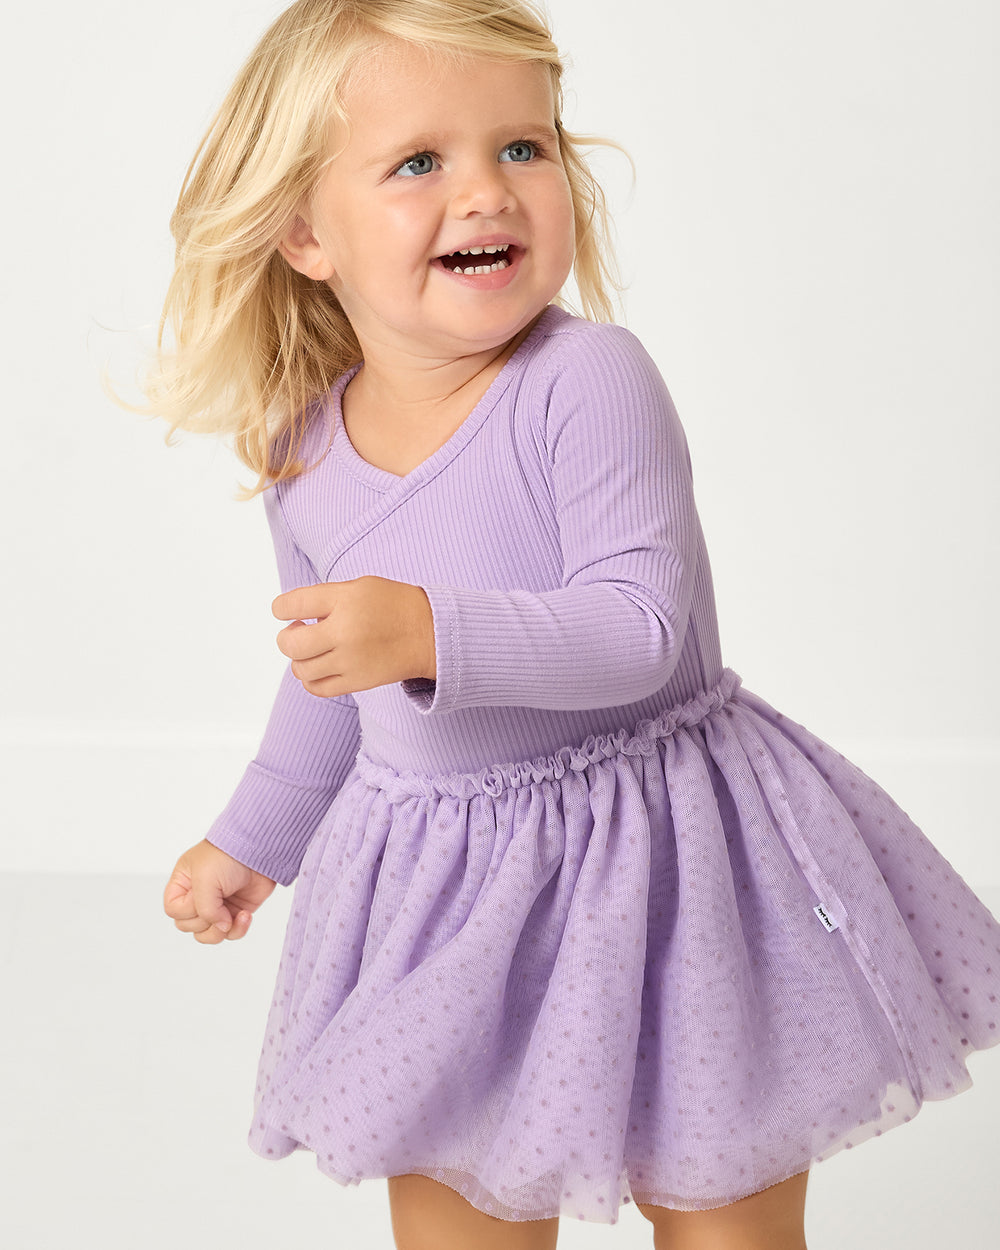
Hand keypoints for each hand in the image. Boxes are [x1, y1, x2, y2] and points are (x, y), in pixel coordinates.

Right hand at [163, 839, 275, 943]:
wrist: (259, 850)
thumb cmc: (228, 855)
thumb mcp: (206, 879)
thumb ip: (205, 909)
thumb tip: (220, 928)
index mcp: (183, 883)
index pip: (173, 911)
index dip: (187, 910)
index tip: (201, 895)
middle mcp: (197, 896)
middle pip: (188, 926)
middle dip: (205, 921)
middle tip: (219, 904)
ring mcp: (216, 906)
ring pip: (207, 934)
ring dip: (221, 931)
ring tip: (233, 916)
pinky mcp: (234, 912)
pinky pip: (229, 933)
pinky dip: (237, 929)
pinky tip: (245, 914)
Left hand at [273, 576, 435, 697]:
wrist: (430, 633)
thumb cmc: (394, 606)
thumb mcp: (360, 586)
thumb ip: (326, 598)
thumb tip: (294, 616)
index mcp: (345, 600)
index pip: (292, 605)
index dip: (281, 609)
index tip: (284, 611)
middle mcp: (345, 631)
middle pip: (291, 643)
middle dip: (286, 637)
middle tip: (297, 632)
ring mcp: (350, 660)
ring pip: (300, 669)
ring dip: (299, 659)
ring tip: (312, 650)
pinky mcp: (357, 682)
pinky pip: (317, 688)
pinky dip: (310, 679)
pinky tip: (319, 667)